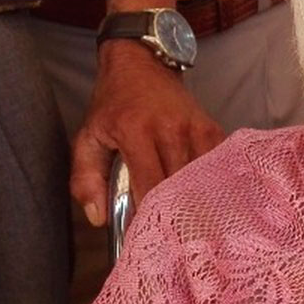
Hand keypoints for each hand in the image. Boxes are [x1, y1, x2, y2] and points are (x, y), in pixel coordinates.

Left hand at [71, 40, 223, 225]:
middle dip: (175, 215)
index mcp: (136, 132)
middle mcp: (170, 129)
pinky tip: (207, 201)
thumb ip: (85, 178)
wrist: (141, 64)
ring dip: (197, 202)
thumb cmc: (113, 105)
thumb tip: (99, 218)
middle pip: (181, 186)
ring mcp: (196, 128)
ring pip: (203, 179)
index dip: (150, 215)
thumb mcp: (87, 136)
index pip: (150, 186)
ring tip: (191, 226)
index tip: (147, 237)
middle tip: (171, 239)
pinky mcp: (213, 129)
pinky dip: (212, 185)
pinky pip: (217, 166)